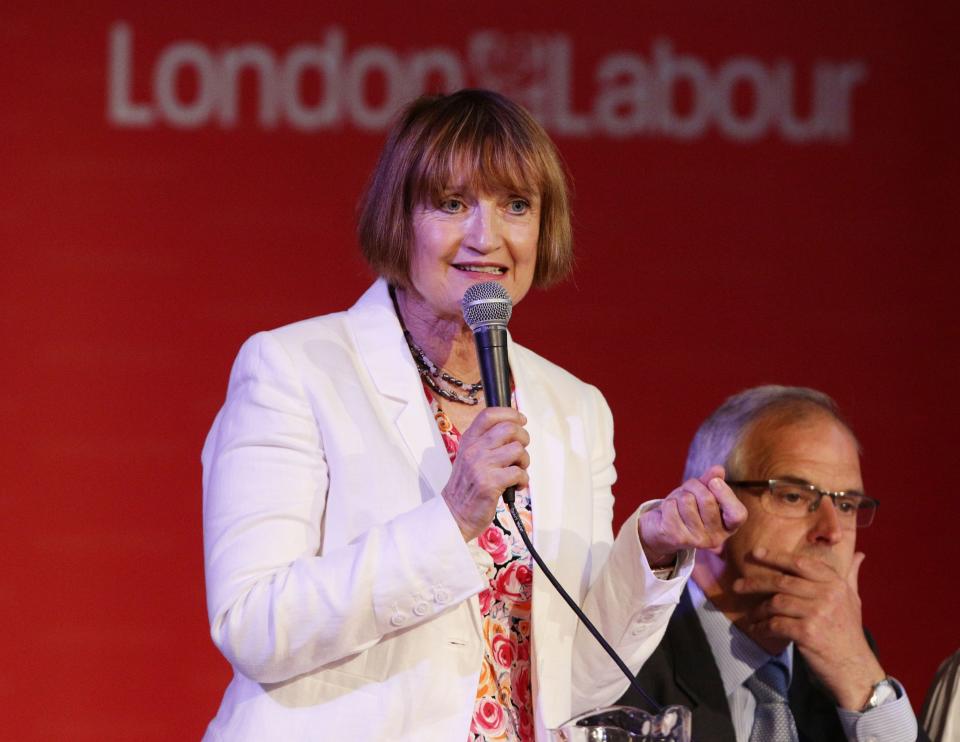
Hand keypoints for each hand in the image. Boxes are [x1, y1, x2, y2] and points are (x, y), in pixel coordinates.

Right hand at [441, 407, 529, 541]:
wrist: (454, 514)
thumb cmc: (466, 487)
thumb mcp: (469, 457)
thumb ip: (485, 442)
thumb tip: (512, 429)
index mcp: (468, 441)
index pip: (489, 415)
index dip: (509, 413)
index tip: (520, 419)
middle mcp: (474, 450)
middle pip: (509, 428)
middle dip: (523, 437)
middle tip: (521, 449)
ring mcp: (481, 466)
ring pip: (517, 450)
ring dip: (524, 461)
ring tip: (517, 470)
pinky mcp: (491, 484)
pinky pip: (519, 473)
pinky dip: (523, 479)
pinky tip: (515, 485)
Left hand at [639, 465, 746, 567]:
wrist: (662, 532)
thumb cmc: (687, 509)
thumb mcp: (701, 493)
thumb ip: (711, 481)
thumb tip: (718, 469)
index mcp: (728, 527)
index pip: (738, 514)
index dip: (726, 495)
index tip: (714, 481)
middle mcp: (715, 537)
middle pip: (707, 498)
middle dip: (693, 486)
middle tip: (688, 492)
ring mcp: (696, 540)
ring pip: (687, 500)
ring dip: (679, 495)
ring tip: (678, 505)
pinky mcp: (676, 538)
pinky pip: (671, 506)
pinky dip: (667, 503)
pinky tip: (668, 514)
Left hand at [734, 548, 884, 709]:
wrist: (855, 668)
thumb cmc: (849, 631)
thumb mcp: (853, 600)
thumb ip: (851, 575)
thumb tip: (859, 554)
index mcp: (835, 583)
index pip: (800, 563)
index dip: (776, 556)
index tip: (755, 552)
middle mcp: (827, 594)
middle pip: (782, 581)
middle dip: (756, 582)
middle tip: (737, 585)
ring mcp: (817, 613)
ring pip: (776, 603)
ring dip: (758, 610)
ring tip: (751, 615)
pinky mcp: (807, 632)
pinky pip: (775, 624)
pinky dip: (762, 627)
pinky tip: (757, 629)